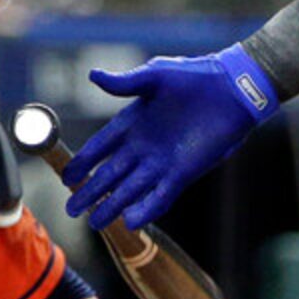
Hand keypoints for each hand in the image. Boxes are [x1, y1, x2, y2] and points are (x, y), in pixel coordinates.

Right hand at [63, 44, 277, 231]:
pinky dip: (146, 209)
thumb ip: (124, 83)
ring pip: (131, 189)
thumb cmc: (195, 76)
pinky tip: (130, 222)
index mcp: (133, 122)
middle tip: (71, 209)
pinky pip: (160, 196)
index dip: (83, 163)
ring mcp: (163, 161)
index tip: (66, 178)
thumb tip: (92, 76)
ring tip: (95, 223)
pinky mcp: (183, 172)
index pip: (101, 147)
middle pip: (111, 174)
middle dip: (91, 191)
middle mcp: (144, 146)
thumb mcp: (155, 75)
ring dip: (113, 205)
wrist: (232, 89)